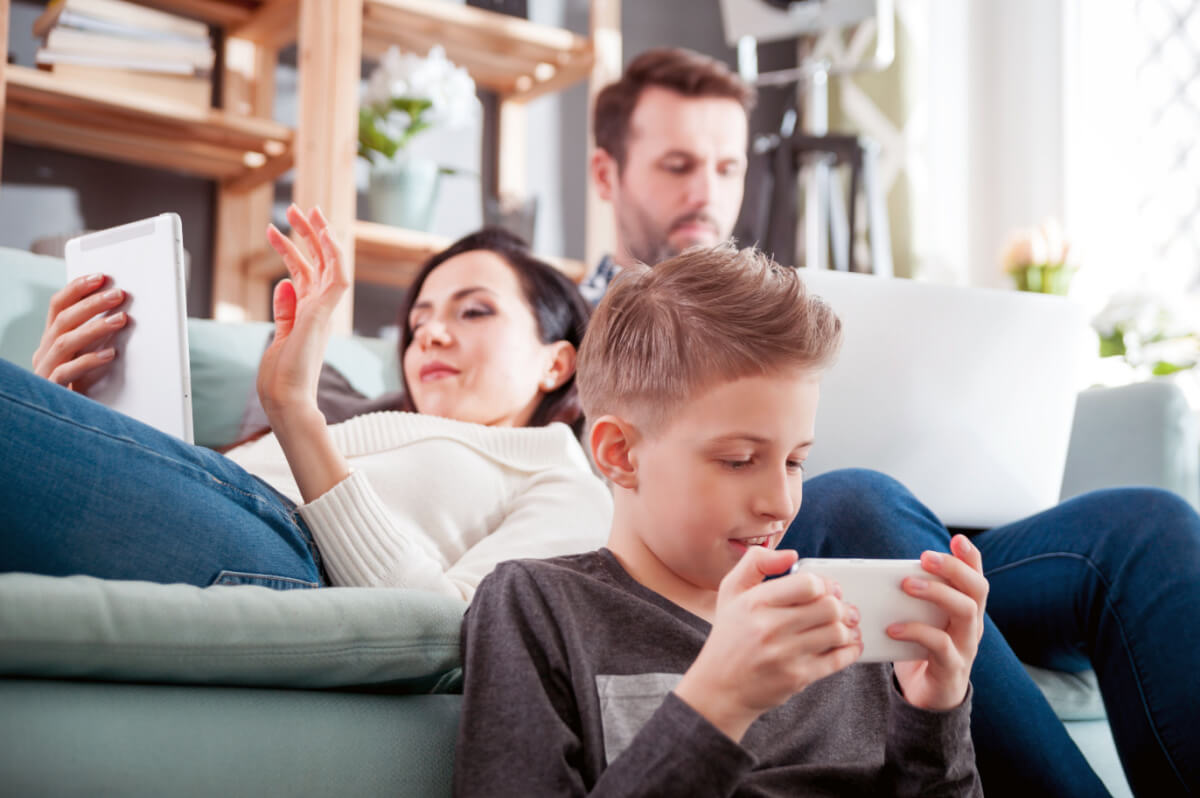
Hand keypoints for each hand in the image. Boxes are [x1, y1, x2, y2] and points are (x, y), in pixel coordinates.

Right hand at [32, 272, 126, 391]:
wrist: (60, 425)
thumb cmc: (80, 389)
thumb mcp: (84, 360)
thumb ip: (94, 340)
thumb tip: (122, 315)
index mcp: (50, 341)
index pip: (57, 306)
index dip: (76, 289)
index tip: (100, 277)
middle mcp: (43, 352)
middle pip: (63, 320)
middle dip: (92, 304)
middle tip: (119, 294)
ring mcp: (45, 371)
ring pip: (65, 342)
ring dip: (94, 328)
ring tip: (121, 319)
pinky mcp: (52, 390)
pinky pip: (67, 372)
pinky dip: (89, 361)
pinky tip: (110, 355)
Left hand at [257, 204, 349, 422]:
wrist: (287, 398)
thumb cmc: (282, 376)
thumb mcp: (280, 335)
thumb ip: (285, 310)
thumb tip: (283, 282)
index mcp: (309, 313)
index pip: (303, 273)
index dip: (292, 248)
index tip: (278, 229)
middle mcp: (320, 308)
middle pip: (317, 262)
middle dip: (307, 233)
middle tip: (294, 209)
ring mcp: (324, 310)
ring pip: (329, 263)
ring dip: (318, 235)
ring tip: (302, 211)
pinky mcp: (326, 313)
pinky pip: (338, 277)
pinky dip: (335, 254)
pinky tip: (325, 234)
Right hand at [674, 547, 861, 741]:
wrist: (719, 688)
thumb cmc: (729, 635)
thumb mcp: (730, 591)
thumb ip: (756, 562)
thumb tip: (792, 555)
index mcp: (755, 602)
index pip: (808, 584)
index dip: (824, 584)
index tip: (826, 589)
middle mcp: (769, 628)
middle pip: (829, 608)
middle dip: (841, 605)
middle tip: (842, 607)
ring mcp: (784, 655)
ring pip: (837, 633)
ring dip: (847, 628)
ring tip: (845, 625)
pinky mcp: (796, 678)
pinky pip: (837, 660)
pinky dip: (851, 651)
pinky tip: (849, 645)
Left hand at [891, 535, 988, 709]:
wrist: (927, 700)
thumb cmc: (920, 652)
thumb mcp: (921, 620)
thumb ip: (913, 599)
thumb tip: (882, 572)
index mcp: (966, 611)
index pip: (976, 578)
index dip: (970, 558)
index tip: (957, 539)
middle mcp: (972, 625)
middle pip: (977, 589)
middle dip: (953, 568)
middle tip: (925, 557)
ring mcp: (965, 647)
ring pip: (965, 612)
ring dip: (936, 593)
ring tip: (906, 585)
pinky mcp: (951, 668)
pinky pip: (940, 644)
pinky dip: (915, 631)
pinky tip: (893, 628)